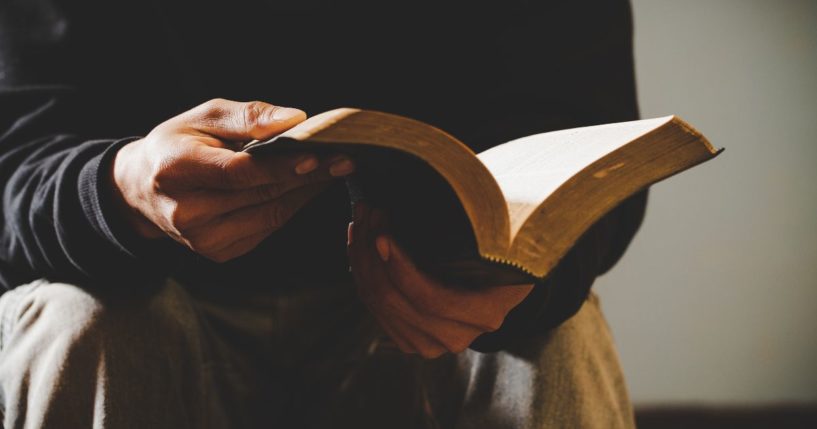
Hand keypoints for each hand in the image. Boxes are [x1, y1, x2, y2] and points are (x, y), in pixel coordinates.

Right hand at [111, 98, 354, 261]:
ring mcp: (203, 239)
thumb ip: (248, 117)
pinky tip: (308, 187)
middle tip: (346, 159)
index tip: (323, 155)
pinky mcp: (219, 253)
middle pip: (261, 194)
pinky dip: (292, 206)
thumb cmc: (178, 144)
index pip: (240, 172)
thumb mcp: (204, 116)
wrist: (142, 189)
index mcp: (177, 170)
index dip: (283, 166)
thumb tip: (295, 120)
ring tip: (336, 170)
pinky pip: (267, 227)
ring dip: (307, 192)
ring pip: (271, 214)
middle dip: (309, 176)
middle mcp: (187, 212)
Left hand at [348, 203, 533, 357]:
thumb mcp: (496, 234)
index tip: (382, 231)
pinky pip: (374, 307)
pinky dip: (362, 273)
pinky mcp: (408, 338)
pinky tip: (359, 241)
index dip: (399, 265)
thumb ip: (472, 230)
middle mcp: (456, 337)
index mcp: (485, 313)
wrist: (501, 270)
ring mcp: (429, 343)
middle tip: (368, 211)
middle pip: (395, 300)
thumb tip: (427, 199)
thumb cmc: (501, 242)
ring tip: (361, 218)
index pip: (430, 298)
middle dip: (372, 251)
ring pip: (378, 303)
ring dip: (361, 257)